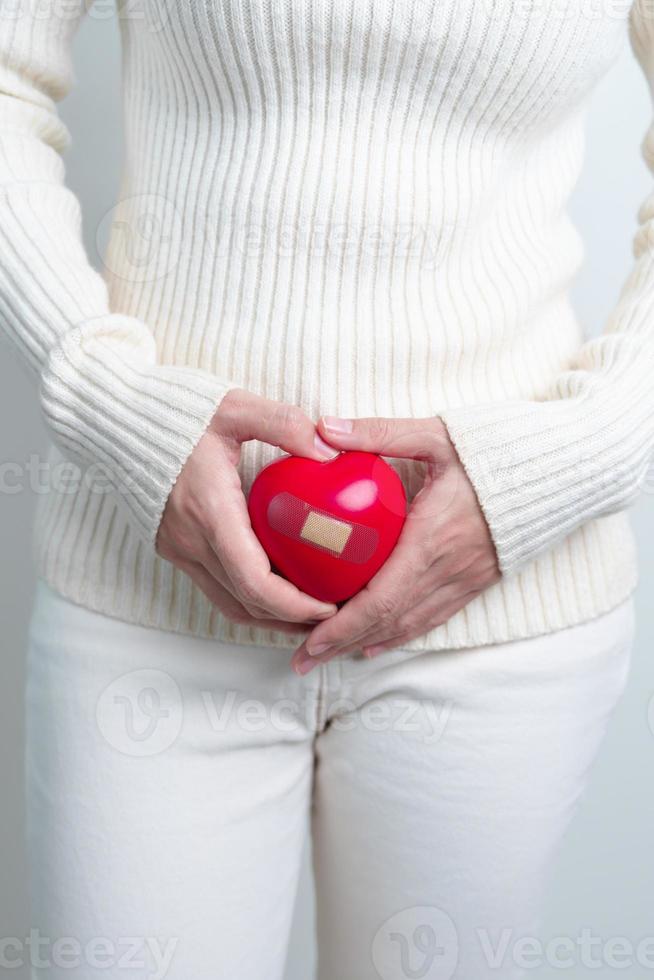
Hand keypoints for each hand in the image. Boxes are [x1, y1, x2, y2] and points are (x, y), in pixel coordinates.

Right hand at [156, 388, 339, 631]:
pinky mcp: (173, 548)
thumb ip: (284, 424)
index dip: (296, 605)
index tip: (330, 605)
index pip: (255, 583)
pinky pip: (215, 587)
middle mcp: (191, 540)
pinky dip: (248, 598)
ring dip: (269, 616)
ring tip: (310, 612)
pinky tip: (277, 589)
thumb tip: (328, 450)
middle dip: (292, 618)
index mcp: (210, 513)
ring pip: (229, 603)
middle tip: (334, 612)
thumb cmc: (174, 412)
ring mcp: (179, 548)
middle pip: (246, 603)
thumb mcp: (234, 407)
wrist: (114, 420)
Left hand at [290, 415, 500, 672]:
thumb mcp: (434, 434)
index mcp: (431, 540)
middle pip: (387, 621)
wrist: (559, 472)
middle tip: (302, 660)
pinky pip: (433, 617)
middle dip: (341, 644)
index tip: (309, 639)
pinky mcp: (476, 581)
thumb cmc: (496, 450)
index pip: (381, 598)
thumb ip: (379, 432)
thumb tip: (324, 428)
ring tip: (327, 656)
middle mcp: (447, 570)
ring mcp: (463, 580)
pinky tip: (376, 642)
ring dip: (364, 644)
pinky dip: (400, 634)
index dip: (343, 625)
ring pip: (409, 625)